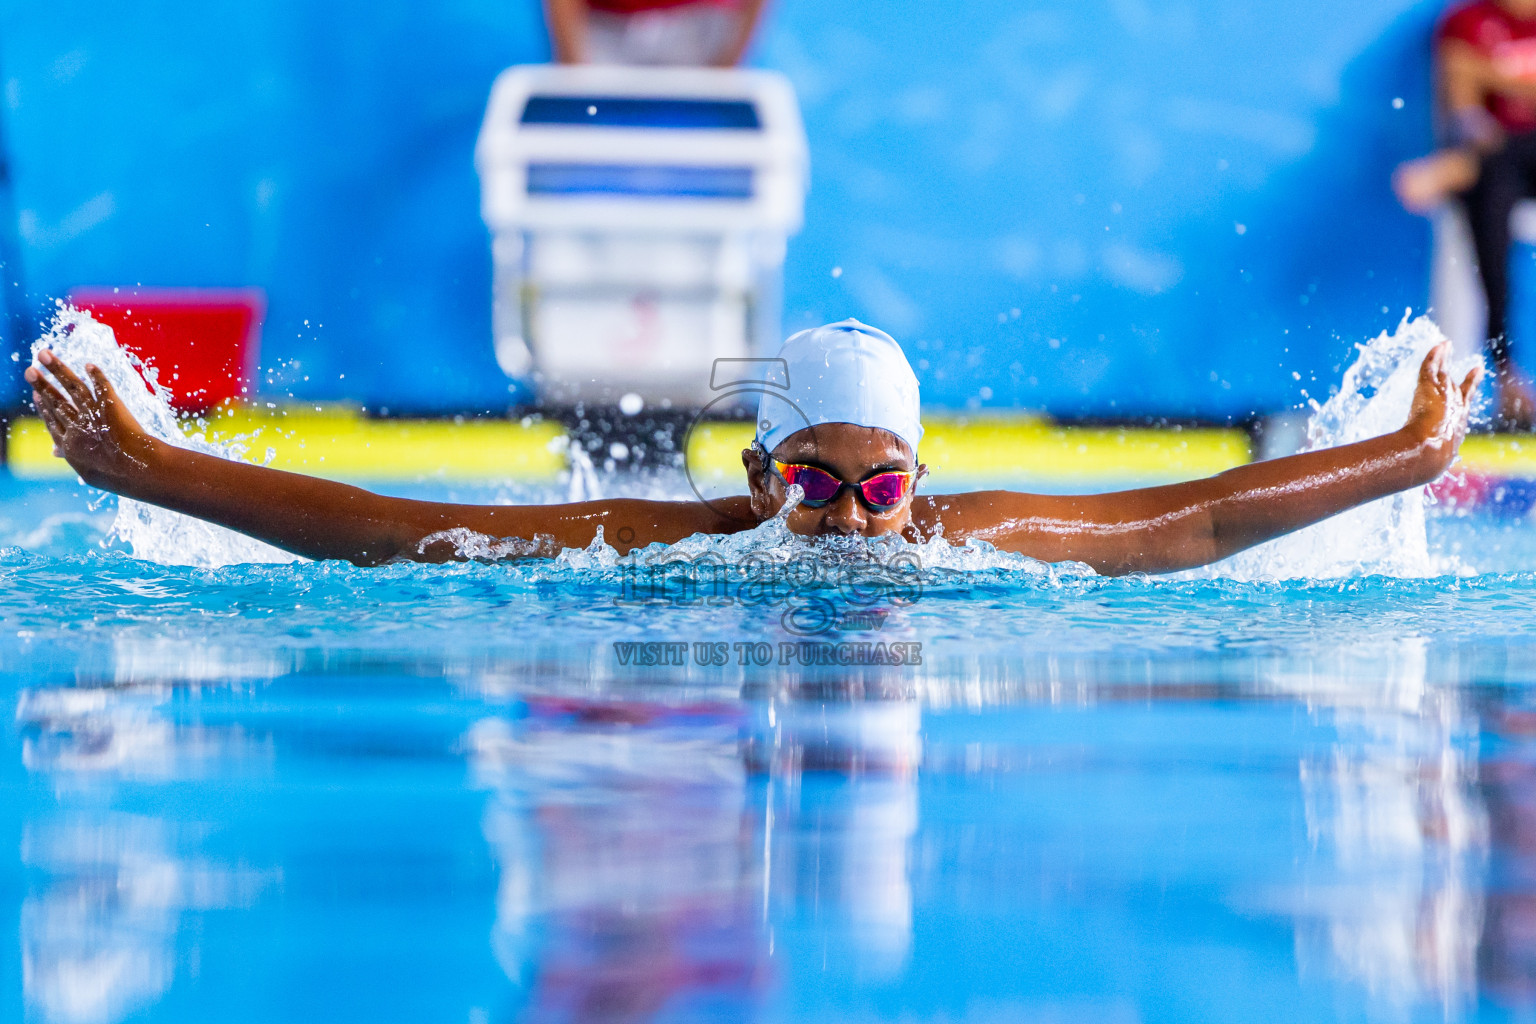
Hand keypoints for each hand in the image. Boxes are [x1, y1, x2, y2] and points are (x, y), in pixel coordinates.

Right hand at [25, 350, 159, 489]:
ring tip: (44, 354)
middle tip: (30, 369)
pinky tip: (88, 365)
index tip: (36, 394)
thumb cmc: (116, 475)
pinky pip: (101, 387)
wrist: (139, 471)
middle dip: (42, 384)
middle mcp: (77, 426)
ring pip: (72, 388)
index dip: (43, 406)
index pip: (51, 420)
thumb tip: (54, 451)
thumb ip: (70, 455)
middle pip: (56, 401)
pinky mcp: (111, 406)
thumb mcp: (87, 470)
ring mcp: (93, 415)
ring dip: (58, 369)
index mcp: (68, 444)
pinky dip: (96, 375)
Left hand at [1402, 342, 1480, 479]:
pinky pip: (1432, 366)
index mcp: (1457, 422)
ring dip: (1443, 358)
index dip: (1469, 389)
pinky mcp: (1432, 387)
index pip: (1465, 402)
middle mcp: (1456, 406)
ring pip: (1443, 372)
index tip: (1474, 378)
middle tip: (1460, 357)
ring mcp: (1445, 394)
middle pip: (1455, 383)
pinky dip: (1435, 355)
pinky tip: (1439, 345)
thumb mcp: (1426, 462)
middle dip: (1454, 370)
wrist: (1428, 452)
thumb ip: (1415, 463)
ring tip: (1445, 346)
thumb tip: (1395, 477)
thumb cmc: (1426, 461)